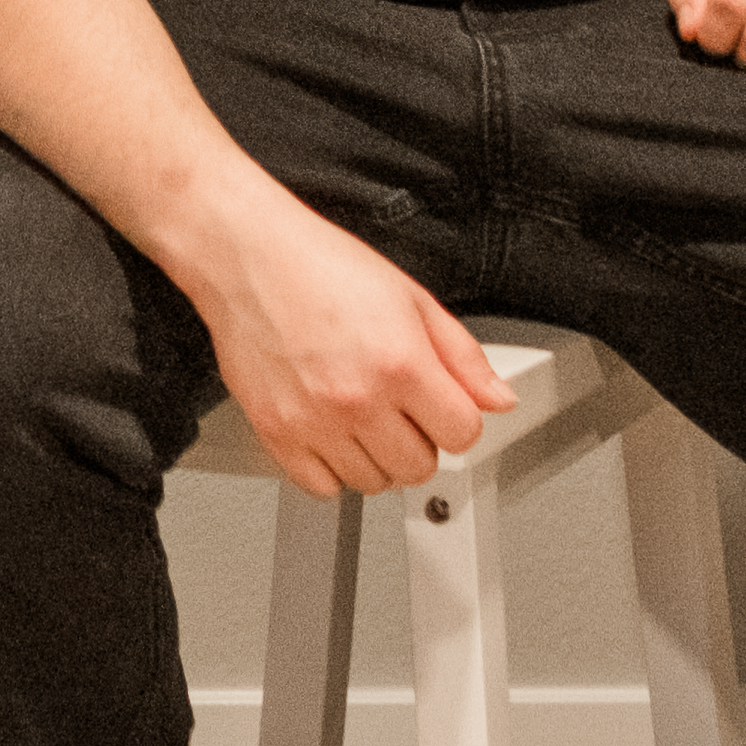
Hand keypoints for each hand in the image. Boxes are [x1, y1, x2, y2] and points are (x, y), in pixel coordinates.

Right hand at [180, 194, 515, 498]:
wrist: (247, 257)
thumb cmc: (322, 266)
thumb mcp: (412, 298)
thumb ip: (462, 356)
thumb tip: (498, 398)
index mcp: (401, 362)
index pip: (462, 433)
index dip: (457, 418)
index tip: (442, 405)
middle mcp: (358, 399)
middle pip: (420, 466)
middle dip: (419, 440)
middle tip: (400, 408)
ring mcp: (314, 421)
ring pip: (373, 482)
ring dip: (376, 457)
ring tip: (363, 416)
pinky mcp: (276, 433)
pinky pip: (320, 487)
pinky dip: (332, 470)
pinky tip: (332, 434)